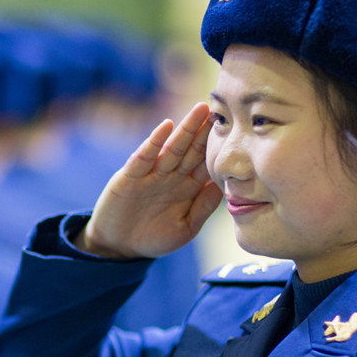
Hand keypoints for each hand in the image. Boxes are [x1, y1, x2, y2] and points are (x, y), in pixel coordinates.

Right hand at [78, 103, 222, 258]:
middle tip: (223, 110)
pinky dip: (154, 142)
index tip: (238, 130)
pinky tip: (166, 127)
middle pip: (192, 150)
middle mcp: (172, 176)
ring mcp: (151, 174)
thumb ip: (203, 208)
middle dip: (206, 131)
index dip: (220, 148)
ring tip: (201, 110)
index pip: (206, 163)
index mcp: (188, 187)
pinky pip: (144, 156)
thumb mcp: (185, 228)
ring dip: (186, 129)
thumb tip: (224, 186)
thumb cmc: (154, 239)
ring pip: (172, 148)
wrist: (119, 247)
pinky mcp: (131, 176)